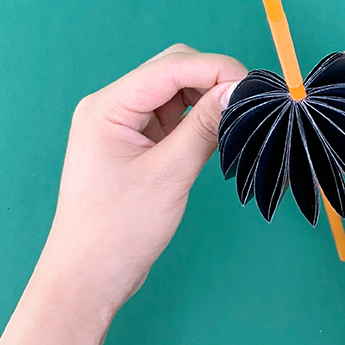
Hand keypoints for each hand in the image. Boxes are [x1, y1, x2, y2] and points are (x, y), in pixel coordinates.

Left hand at [37, 44, 245, 313]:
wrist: (90, 276)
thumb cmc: (119, 230)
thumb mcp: (169, 175)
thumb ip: (204, 127)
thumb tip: (239, 90)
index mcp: (107, 107)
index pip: (171, 67)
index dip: (217, 69)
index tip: (255, 87)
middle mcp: (112, 107)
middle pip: (173, 71)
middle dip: (214, 80)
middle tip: (251, 104)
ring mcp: (123, 125)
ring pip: (176, 92)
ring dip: (208, 100)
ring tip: (239, 121)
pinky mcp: (135, 144)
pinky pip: (173, 118)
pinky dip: (198, 121)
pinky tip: (220, 135)